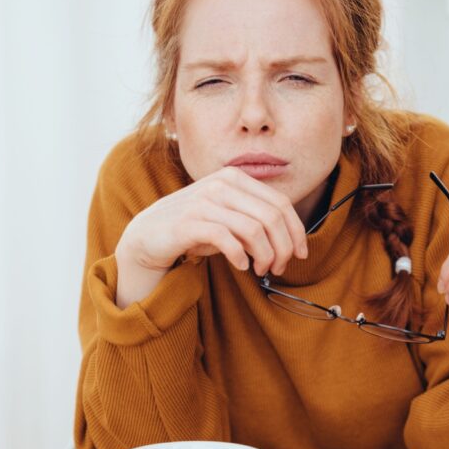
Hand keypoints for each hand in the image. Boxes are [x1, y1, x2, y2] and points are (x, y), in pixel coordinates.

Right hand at [117, 166, 307, 277]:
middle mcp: (221, 184)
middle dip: (283, 247)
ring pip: (254, 230)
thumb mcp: (228, 217)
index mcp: (234, 178)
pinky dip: (240, 257)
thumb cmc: (194, 229)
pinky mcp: (190, 222)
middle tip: (279, 268)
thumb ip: (255, 220)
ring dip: (265, 256)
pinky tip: (241, 266)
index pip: (281, 203)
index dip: (296, 232)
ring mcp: (204, 201)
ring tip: (261, 270)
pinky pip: (228, 240)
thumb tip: (289, 242)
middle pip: (272, 217)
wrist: (149, 235)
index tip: (300, 254)